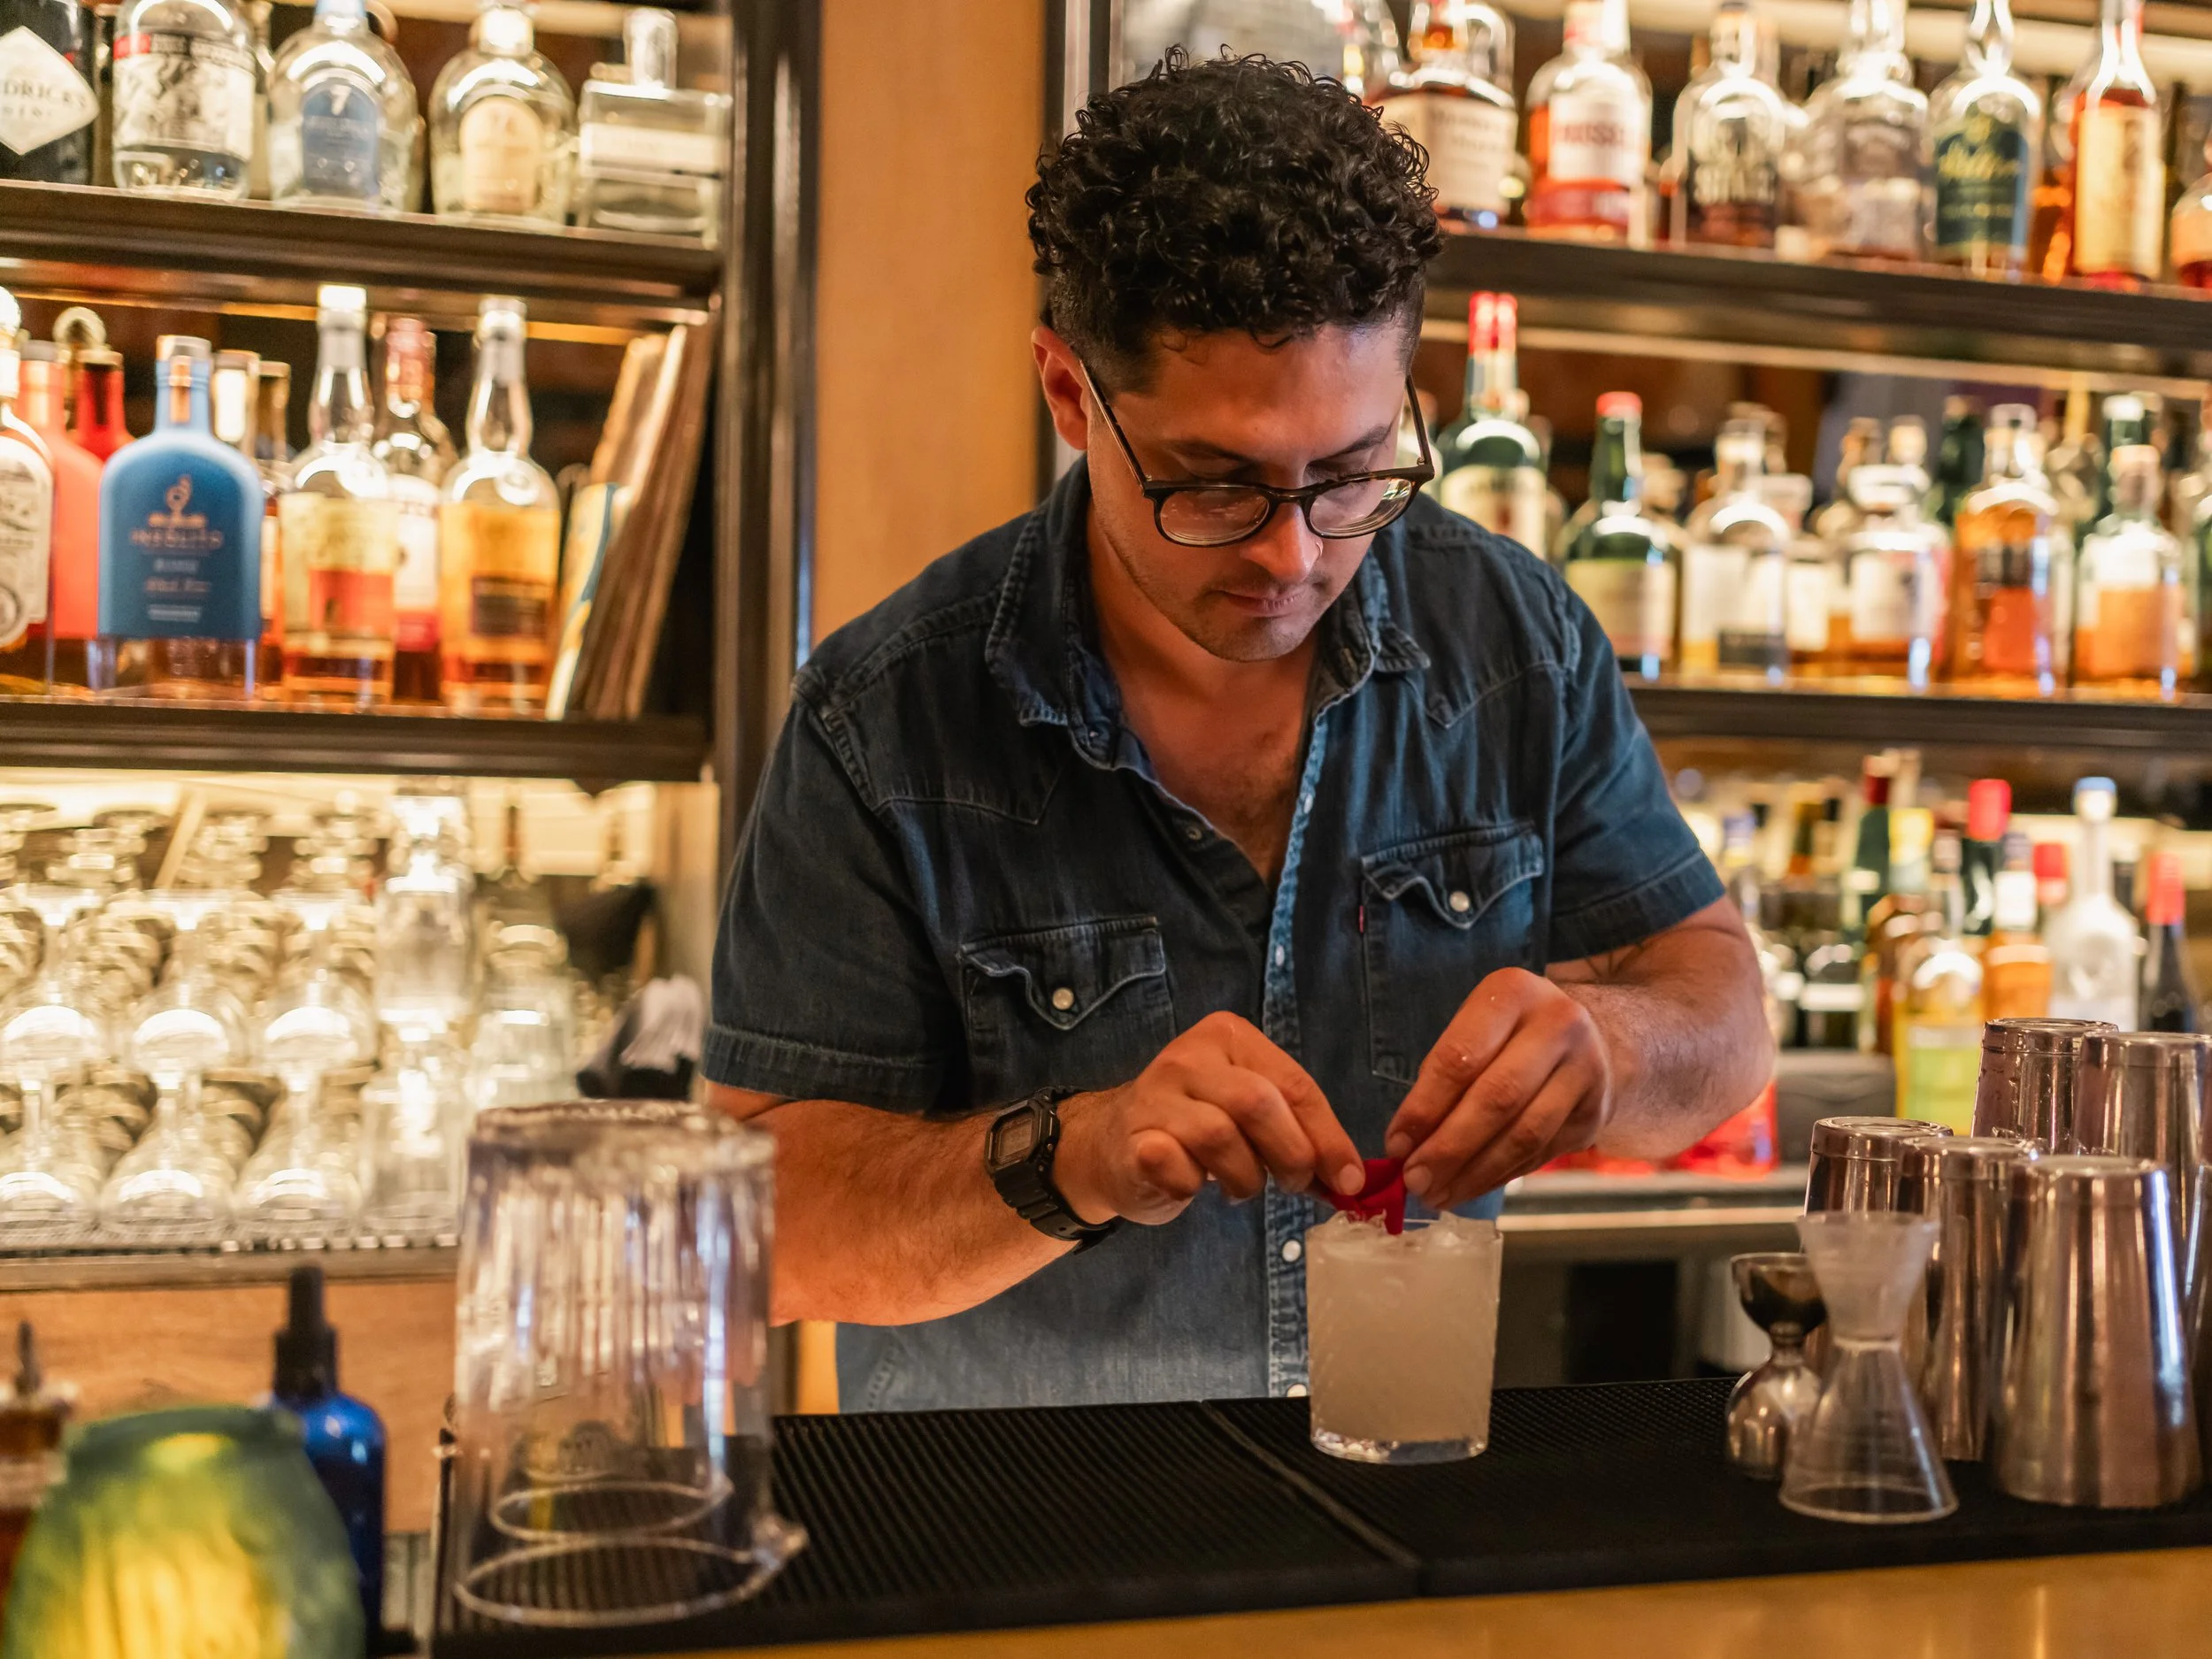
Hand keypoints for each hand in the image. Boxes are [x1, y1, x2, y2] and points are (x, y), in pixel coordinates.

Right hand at [1055, 1012, 1364, 1226]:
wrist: (1110, 1145)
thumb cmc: (1194, 1126)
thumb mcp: (1249, 1116)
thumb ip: (1297, 1134)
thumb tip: (1350, 1179)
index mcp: (1228, 1037)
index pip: (1294, 1084)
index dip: (1328, 1137)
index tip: (1349, 1180)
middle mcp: (1189, 1055)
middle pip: (1259, 1104)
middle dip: (1291, 1155)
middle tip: (1295, 1186)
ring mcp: (1154, 1094)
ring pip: (1220, 1137)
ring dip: (1245, 1178)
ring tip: (1238, 1186)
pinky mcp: (1132, 1139)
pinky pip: (1178, 1169)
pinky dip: (1195, 1187)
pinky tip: (1193, 1185)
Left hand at [1385, 968, 1612, 1209]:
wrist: (1593, 1036)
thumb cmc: (1511, 1032)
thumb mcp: (1477, 1027)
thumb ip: (1442, 1075)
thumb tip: (1405, 1144)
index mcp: (1513, 994)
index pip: (1460, 1058)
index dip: (1424, 1107)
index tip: (1396, 1145)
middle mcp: (1558, 1026)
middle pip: (1496, 1098)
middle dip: (1449, 1148)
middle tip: (1414, 1180)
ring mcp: (1585, 1071)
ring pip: (1524, 1134)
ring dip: (1474, 1173)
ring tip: (1437, 1194)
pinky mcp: (1594, 1113)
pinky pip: (1540, 1154)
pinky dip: (1498, 1176)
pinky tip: (1468, 1187)